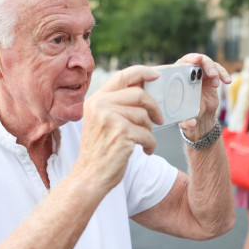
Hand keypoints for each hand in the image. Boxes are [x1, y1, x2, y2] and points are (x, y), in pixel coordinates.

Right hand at [76, 66, 163, 191]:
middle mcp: (100, 105)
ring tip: (142, 141)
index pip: (122, 76)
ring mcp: (110, 119)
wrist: (89, 176)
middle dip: (154, 108)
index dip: (142, 72)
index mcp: (95, 100)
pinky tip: (144, 151)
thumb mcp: (100, 121)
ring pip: (145, 116)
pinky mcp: (122, 133)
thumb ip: (116, 105)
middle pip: (139, 95)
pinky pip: (148, 134)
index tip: (156, 74)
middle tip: (159, 120)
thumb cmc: (99, 151)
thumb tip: (142, 91)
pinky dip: (150, 145)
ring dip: (149, 131)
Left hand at [174, 53, 231, 137]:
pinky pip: (218, 70)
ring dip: (216, 70)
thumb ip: (187, 122)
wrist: (200, 118)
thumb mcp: (184, 120)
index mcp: (177, 79)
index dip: (189, 59)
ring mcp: (200, 74)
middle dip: (206, 64)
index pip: (181, 63)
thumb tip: (191, 123)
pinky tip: (227, 81)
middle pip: (197, 60)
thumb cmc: (187, 116)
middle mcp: (188, 74)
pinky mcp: (210, 77)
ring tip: (219, 83)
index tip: (197, 60)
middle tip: (213, 74)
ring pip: (208, 64)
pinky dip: (223, 74)